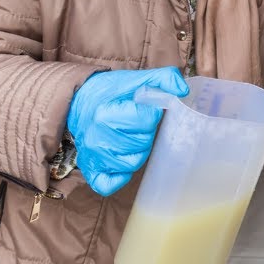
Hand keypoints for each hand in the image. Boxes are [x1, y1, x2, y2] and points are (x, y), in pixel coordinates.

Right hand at [67, 67, 188, 196]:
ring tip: (130, 136)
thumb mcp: (138, 79)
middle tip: (136, 123)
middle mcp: (96, 138)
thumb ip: (164, 78)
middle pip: (142, 143)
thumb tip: (183, 89)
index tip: (144, 108)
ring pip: (132, 164)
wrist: (80, 100)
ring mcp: (92, 156)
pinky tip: (122, 157)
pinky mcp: (89, 169)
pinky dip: (120, 176)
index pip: (147, 120)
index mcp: (106, 114)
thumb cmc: (112, 92)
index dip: (152, 113)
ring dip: (137, 150)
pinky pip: (109, 184)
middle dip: (145, 132)